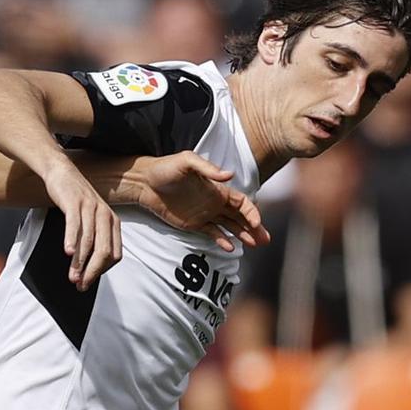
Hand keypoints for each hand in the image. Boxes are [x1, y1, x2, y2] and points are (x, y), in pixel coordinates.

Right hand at [42, 160, 121, 290]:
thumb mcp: (91, 219)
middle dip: (93, 272)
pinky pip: (75, 224)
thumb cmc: (75, 199)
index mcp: (113, 222)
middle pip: (104, 251)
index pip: (114, 254)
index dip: (102, 271)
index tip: (88, 281)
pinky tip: (68, 252)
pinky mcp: (75, 202)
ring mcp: (91, 208)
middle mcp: (105, 215)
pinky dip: (72, 240)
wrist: (61, 172)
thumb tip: (88, 268)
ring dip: (80, 262)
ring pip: (89, 241)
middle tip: (81, 285)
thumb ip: (93, 240)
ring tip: (72, 277)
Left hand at [130, 152, 271, 255]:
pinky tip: (230, 248)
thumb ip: (207, 169)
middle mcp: (215, 202)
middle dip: (254, 227)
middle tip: (265, 239)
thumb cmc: (165, 168)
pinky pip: (212, 234)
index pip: (242, 202)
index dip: (251, 212)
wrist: (145, 183)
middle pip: (241, 217)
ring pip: (230, 227)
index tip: (256, 223)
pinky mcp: (194, 224)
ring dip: (243, 235)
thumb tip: (229, 175)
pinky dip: (222, 240)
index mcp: (218, 189)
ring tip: (255, 245)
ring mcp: (205, 214)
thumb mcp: (186, 161)